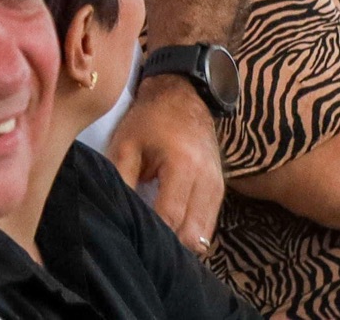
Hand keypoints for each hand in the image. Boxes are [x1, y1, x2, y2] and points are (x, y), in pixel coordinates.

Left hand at [110, 77, 224, 255]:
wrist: (183, 97)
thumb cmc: (149, 120)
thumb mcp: (126, 144)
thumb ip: (122, 180)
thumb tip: (119, 215)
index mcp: (182, 164)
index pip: (171, 215)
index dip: (153, 233)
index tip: (134, 238)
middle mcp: (207, 179)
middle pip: (192, 234)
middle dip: (168, 243)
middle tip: (144, 242)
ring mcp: (218, 186)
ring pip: (204, 235)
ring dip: (181, 241)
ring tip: (157, 239)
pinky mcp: (220, 190)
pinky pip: (209, 225)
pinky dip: (192, 233)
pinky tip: (172, 230)